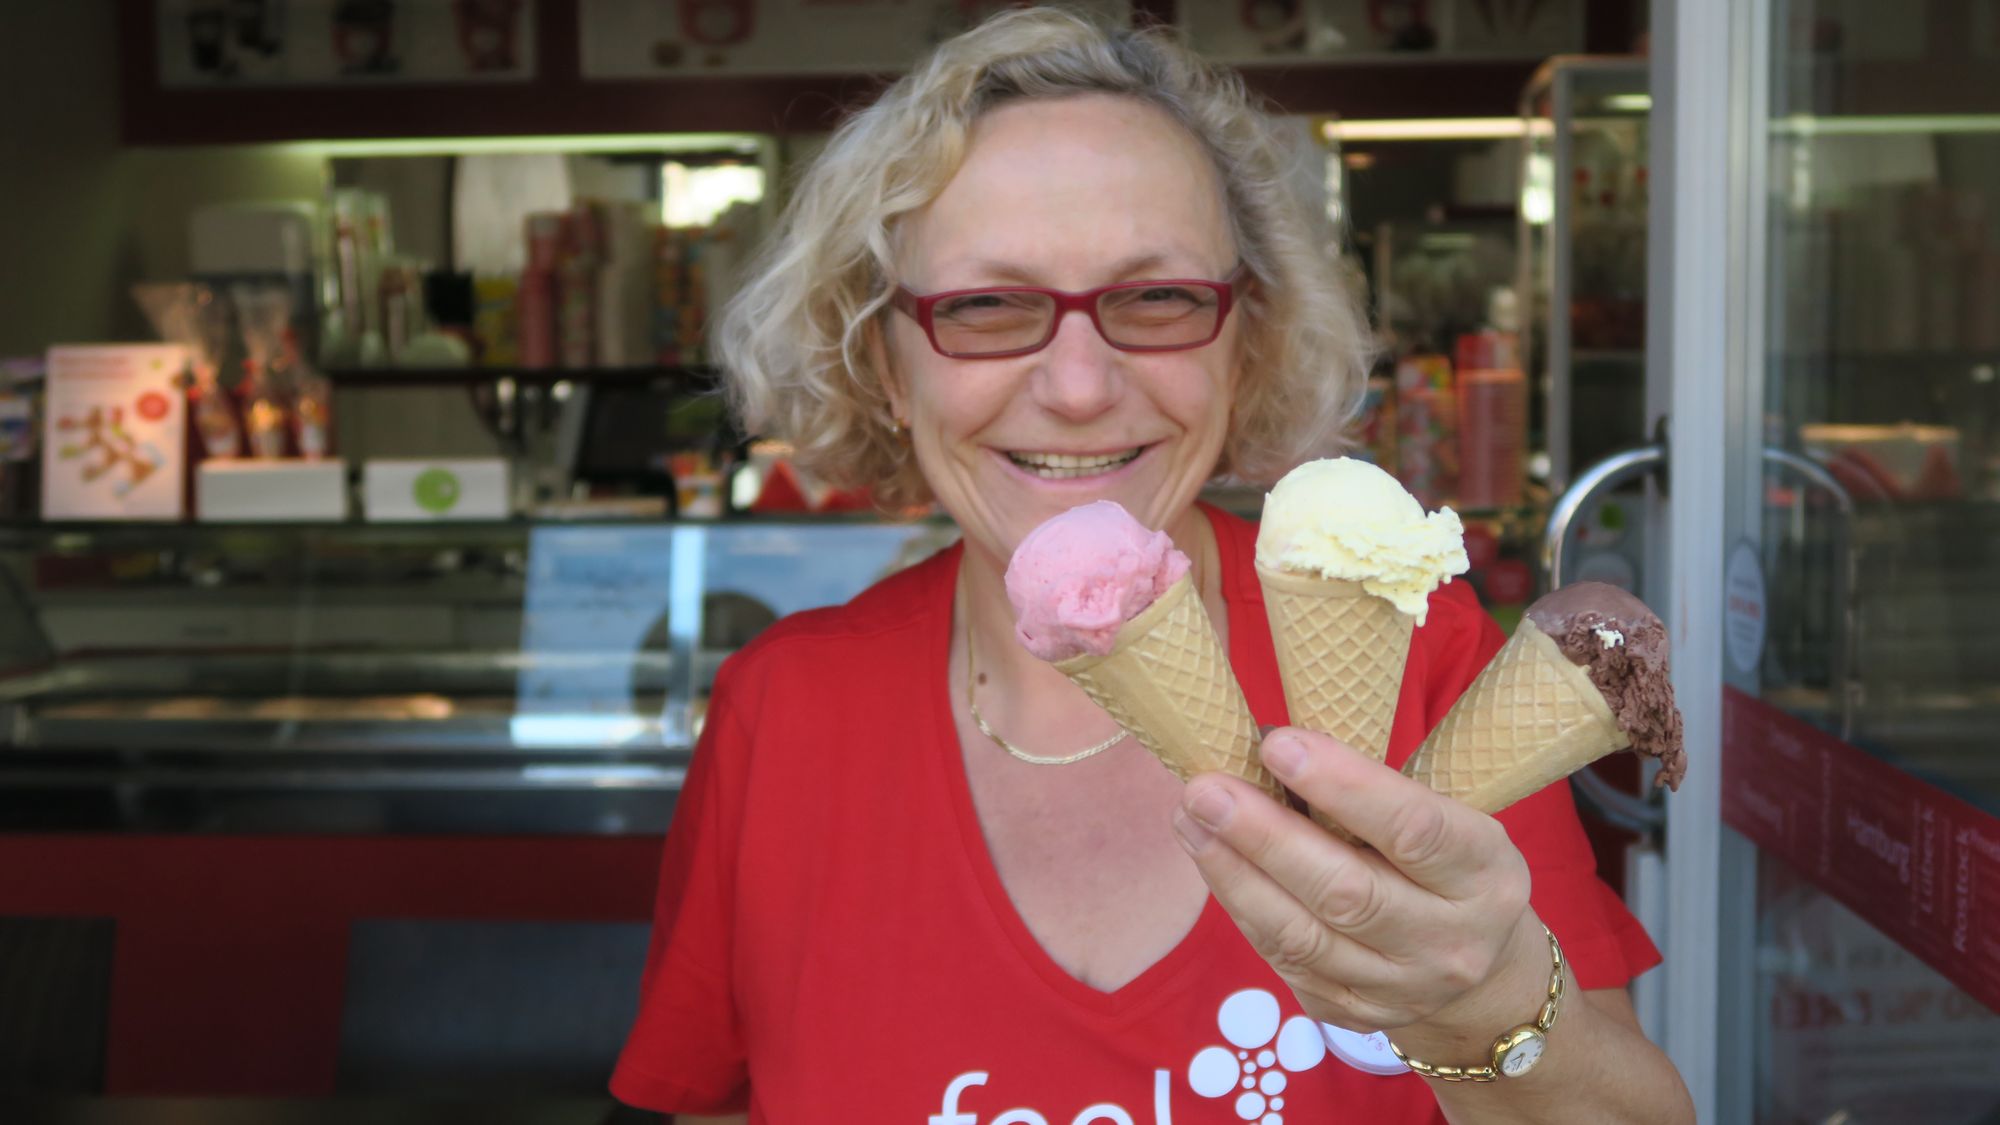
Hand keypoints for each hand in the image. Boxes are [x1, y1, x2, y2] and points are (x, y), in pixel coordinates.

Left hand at [1172, 726, 1540, 1040]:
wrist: (1481, 971)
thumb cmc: (1445, 863)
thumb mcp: (1446, 816)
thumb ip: (1376, 792)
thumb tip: (1275, 746)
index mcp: (1484, 872)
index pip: (1412, 828)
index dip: (1342, 787)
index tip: (1277, 745)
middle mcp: (1449, 940)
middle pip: (1346, 892)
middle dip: (1265, 837)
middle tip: (1205, 790)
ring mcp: (1401, 988)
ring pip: (1303, 936)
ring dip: (1235, 874)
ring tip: (1190, 820)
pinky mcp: (1352, 1012)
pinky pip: (1284, 960)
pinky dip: (1242, 906)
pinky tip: (1212, 861)